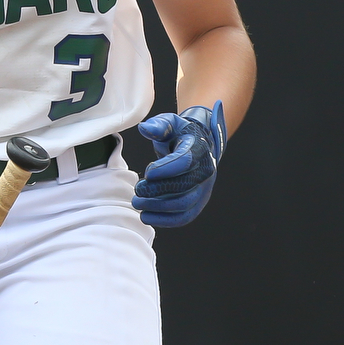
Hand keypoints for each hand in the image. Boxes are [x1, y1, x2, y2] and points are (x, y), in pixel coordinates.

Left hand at [132, 101, 226, 227]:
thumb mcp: (169, 124)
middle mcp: (206, 170)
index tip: (147, 173)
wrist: (196, 145)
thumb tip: (145, 129)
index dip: (165, 169)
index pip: (185, 161)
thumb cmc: (179, 134)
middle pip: (184, 186)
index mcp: (199, 148)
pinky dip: (164, 220)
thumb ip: (158, 125)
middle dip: (156, 191)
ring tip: (138, 202)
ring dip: (157, 207)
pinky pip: (184, 217)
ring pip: (184, 204)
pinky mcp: (198, 203)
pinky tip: (146, 216)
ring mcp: (204, 188)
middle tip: (137, 190)